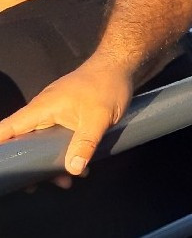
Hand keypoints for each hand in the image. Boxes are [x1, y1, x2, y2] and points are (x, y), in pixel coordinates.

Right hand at [0, 56, 132, 174]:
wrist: (121, 63)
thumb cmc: (107, 85)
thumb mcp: (99, 116)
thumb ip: (85, 142)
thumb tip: (73, 170)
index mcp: (42, 108)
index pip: (8, 128)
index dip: (0, 145)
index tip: (1, 168)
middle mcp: (43, 110)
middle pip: (24, 142)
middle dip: (29, 166)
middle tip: (36, 187)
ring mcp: (55, 112)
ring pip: (43, 143)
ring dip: (51, 163)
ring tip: (65, 183)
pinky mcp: (68, 115)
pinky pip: (58, 138)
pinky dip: (64, 153)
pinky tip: (80, 169)